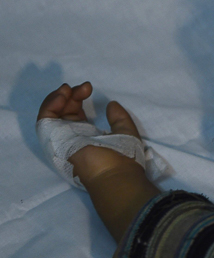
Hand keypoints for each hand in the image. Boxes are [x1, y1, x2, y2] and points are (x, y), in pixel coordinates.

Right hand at [36, 82, 159, 241]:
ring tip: (69, 88)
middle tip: (83, 87)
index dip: (78, 99)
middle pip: (62, 111)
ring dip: (57, 97)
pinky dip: (50, 104)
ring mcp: (61, 139)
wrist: (114, 171)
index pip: (75, 114)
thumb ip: (118, 117)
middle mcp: (71, 137)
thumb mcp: (124, 130)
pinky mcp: (53, 139)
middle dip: (70, 95)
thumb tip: (112, 104)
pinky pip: (44, 119)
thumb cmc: (122, 155)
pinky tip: (63, 94)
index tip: (89, 88)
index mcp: (86, 136)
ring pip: (51, 114)